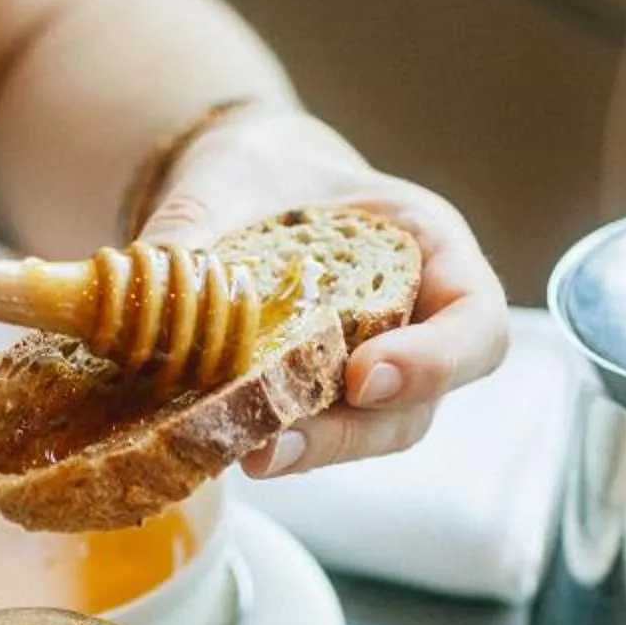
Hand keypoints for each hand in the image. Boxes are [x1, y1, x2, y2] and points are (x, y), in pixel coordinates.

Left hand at [134, 107, 508, 477]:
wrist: (236, 192)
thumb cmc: (261, 169)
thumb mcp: (230, 175)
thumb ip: (196, 220)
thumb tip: (147, 269)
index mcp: (434, 252)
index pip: (477, 324)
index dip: (436, 363)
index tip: (363, 375)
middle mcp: (419, 323)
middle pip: (420, 407)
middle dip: (352, 433)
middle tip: (279, 444)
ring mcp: (375, 372)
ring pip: (370, 434)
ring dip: (310, 451)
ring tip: (247, 455)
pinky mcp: (320, 403)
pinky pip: (314, 433)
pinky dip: (273, 441)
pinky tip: (223, 442)